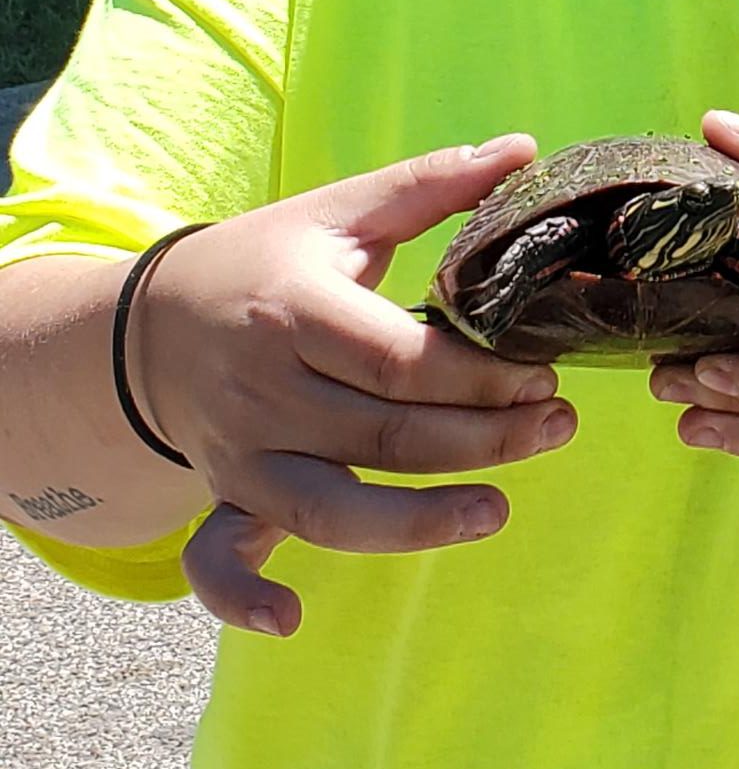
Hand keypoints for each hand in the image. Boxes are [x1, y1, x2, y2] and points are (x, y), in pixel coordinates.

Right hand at [133, 137, 577, 636]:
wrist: (150, 322)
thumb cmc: (267, 261)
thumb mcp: (339, 212)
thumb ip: (430, 184)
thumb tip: (524, 150)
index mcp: (297, 312)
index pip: (399, 360)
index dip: (479, 376)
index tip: (544, 371)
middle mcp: (265, 391)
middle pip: (385, 436)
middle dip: (484, 440)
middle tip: (558, 424)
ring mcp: (242, 453)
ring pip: (331, 509)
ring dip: (419, 520)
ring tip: (499, 508)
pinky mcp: (227, 494)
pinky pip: (218, 560)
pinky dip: (244, 597)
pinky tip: (293, 619)